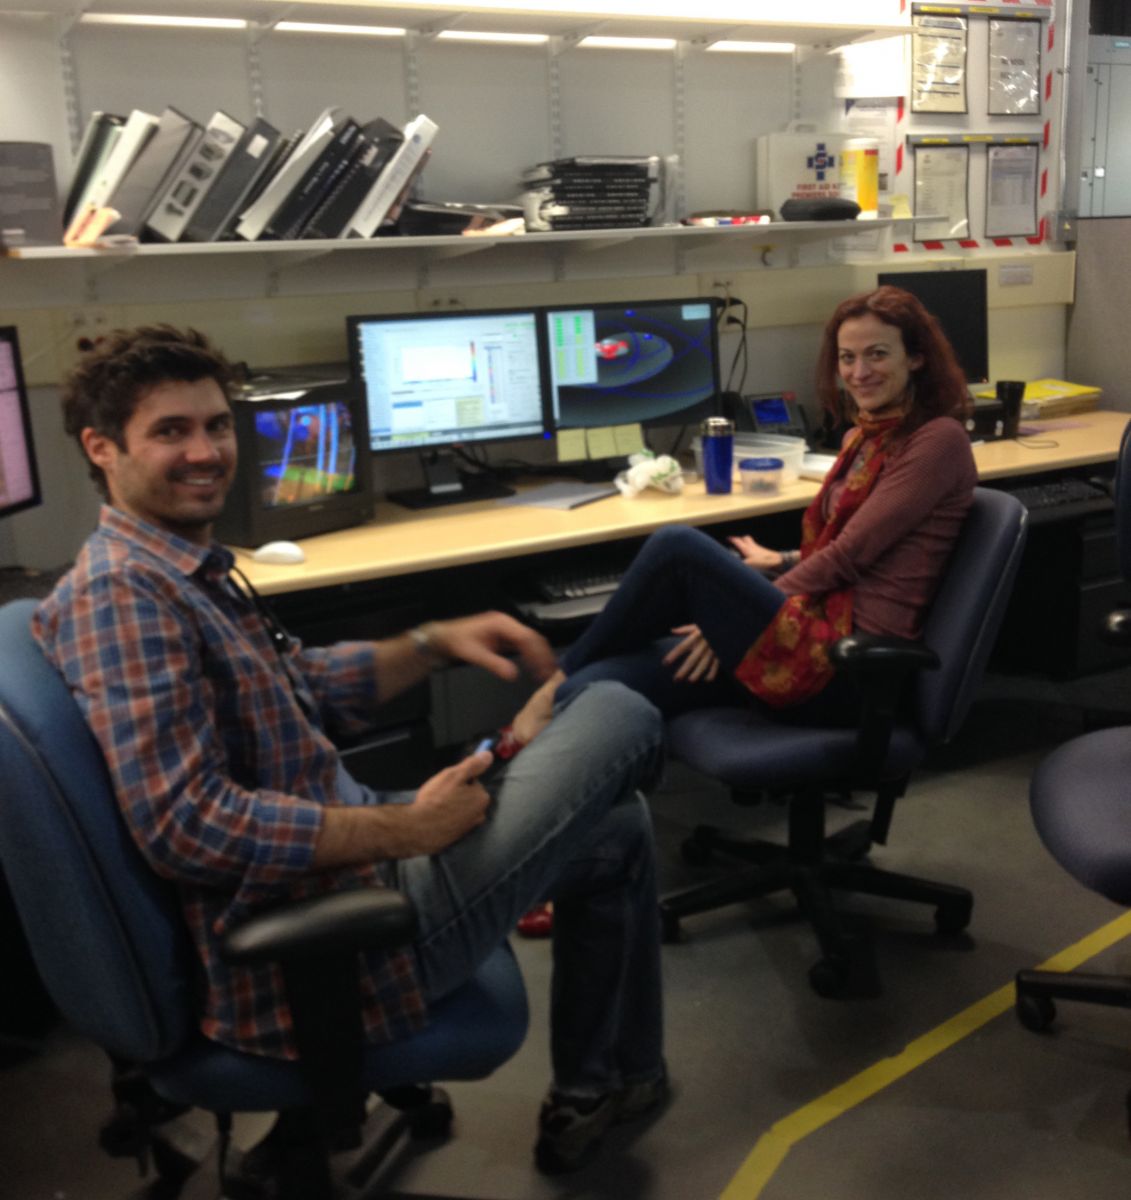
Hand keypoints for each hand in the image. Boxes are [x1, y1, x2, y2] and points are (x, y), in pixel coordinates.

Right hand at [402, 752, 493, 855]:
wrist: (418, 829)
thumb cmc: (436, 801)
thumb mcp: (454, 775)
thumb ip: (473, 765)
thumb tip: (488, 755)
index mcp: (482, 798)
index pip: (473, 781)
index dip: (458, 780)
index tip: (447, 783)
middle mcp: (480, 815)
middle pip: (468, 796)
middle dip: (456, 793)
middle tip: (440, 794)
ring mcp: (468, 827)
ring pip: (461, 808)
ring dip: (451, 806)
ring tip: (436, 805)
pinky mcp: (457, 836)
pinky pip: (454, 821)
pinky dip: (446, 818)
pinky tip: (435, 816)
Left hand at [430, 612, 556, 682]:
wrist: (445, 637)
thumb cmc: (457, 642)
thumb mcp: (474, 654)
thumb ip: (494, 664)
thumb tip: (513, 675)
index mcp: (501, 623)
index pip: (526, 637)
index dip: (537, 653)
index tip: (543, 668)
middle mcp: (508, 624)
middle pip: (533, 637)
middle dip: (543, 655)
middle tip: (551, 673)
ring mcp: (508, 630)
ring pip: (531, 641)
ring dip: (540, 656)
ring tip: (547, 673)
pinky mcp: (506, 637)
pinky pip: (524, 645)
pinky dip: (532, 656)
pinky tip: (535, 668)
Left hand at [662, 624, 719, 682]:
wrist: (728, 625)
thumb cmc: (710, 626)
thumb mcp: (698, 625)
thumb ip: (685, 629)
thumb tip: (672, 630)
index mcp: (696, 636)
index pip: (682, 647)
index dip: (673, 655)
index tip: (665, 663)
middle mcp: (704, 644)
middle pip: (692, 659)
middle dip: (684, 670)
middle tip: (675, 679)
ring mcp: (713, 650)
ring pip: (704, 664)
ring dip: (697, 673)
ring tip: (690, 681)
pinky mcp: (722, 654)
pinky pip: (717, 665)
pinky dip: (712, 673)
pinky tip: (706, 679)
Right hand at [729, 535, 783, 570]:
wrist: (778, 561)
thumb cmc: (764, 562)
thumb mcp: (749, 565)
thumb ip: (740, 564)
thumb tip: (733, 565)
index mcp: (747, 549)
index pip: (738, 541)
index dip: (732, 539)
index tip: (728, 538)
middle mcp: (753, 547)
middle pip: (746, 538)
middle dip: (740, 539)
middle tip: (737, 542)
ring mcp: (759, 549)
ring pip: (751, 542)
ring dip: (747, 543)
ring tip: (744, 548)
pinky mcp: (764, 552)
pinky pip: (756, 548)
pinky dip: (753, 549)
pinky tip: (753, 555)